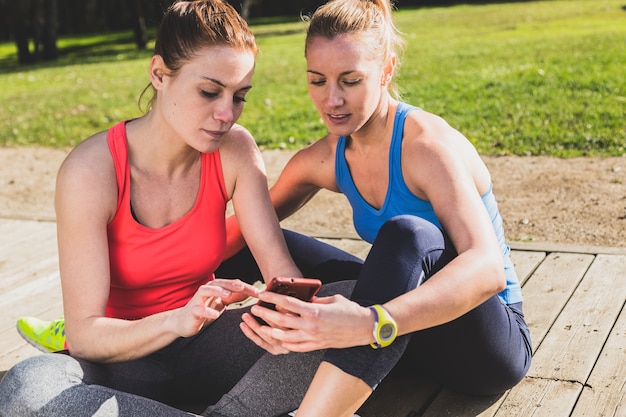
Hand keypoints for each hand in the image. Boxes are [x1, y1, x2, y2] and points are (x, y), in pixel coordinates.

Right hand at [171, 279, 259, 337]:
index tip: (260, 293)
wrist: (183, 322)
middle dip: (234, 285)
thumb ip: (235, 297)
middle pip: (222, 284)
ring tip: (228, 295)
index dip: (247, 288)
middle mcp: (207, 290)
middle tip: (246, 288)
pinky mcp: (192, 310)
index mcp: (217, 288)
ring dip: (218, 291)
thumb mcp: (222, 303)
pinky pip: (199, 309)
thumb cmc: (205, 311)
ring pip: (207, 290)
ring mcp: (199, 299)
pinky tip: (215, 315)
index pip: (233, 285)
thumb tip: (253, 292)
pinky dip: (207, 311)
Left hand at [243, 291, 374, 351]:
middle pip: (281, 320)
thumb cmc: (350, 311)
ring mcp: (313, 338)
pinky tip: (279, 340)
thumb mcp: (332, 300)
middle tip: (255, 309)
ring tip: (261, 327)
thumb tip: (302, 300)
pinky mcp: (317, 346)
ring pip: (285, 337)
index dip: (272, 297)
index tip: (262, 294)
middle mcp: (311, 326)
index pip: (287, 303)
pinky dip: (286, 343)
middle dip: (265, 314)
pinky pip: (297, 347)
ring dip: (271, 332)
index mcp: (314, 311)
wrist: (364, 328)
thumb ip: (315, 300)